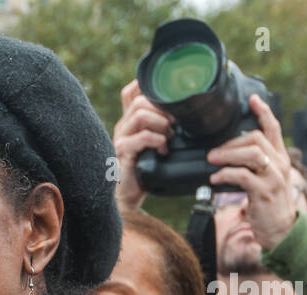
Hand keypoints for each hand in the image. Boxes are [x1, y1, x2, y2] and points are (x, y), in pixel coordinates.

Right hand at [111, 80, 173, 212]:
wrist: (129, 196)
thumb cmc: (145, 170)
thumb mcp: (155, 144)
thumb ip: (163, 129)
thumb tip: (185, 116)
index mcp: (129, 121)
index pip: (131, 91)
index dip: (146, 85)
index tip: (166, 95)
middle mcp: (122, 126)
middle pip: (140, 100)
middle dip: (163, 110)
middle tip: (174, 125)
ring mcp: (120, 138)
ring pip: (141, 115)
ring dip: (161, 125)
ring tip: (168, 138)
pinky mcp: (122, 151)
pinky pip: (143, 136)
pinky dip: (158, 141)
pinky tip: (162, 150)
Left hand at [207, 95, 296, 248]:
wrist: (282, 232)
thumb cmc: (268, 206)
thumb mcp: (264, 181)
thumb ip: (253, 167)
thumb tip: (228, 155)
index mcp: (280, 159)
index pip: (274, 128)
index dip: (263, 111)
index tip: (252, 98)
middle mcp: (280, 165)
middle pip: (257, 139)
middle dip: (231, 142)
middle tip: (213, 153)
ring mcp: (274, 178)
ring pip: (252, 154)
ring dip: (228, 155)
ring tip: (213, 162)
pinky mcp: (265, 192)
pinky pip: (243, 176)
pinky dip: (226, 174)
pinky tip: (216, 179)